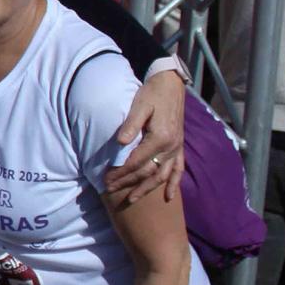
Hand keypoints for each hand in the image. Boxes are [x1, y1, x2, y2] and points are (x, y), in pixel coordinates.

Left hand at [107, 70, 184, 204]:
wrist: (171, 85)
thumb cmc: (152, 94)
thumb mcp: (139, 106)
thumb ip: (131, 125)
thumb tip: (119, 142)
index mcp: (160, 137)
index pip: (136, 162)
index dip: (120, 173)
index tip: (106, 180)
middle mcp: (171, 147)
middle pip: (147, 172)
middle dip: (128, 183)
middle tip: (110, 190)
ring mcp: (176, 148)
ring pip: (162, 175)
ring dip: (147, 188)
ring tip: (131, 199)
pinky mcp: (179, 147)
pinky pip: (178, 170)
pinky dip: (174, 184)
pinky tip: (169, 197)